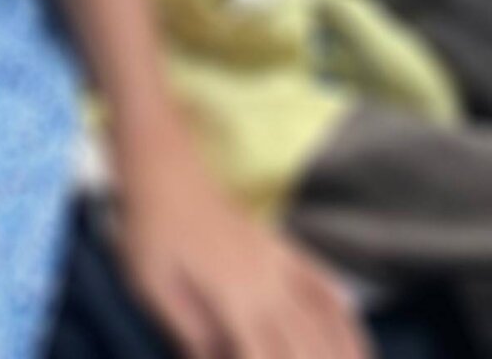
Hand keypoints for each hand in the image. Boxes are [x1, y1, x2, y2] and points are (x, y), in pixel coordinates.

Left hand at [106, 114, 369, 358]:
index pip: (266, 356)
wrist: (164, 167)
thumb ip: (189, 332)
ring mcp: (280, 264)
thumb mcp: (153, 285)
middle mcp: (268, 284)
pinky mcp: (281, 250)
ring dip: (342, 352)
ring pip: (326, 321)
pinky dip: (347, 319)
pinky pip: (325, 286)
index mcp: (234, 297)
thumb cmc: (150, 228)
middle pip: (305, 346)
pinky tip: (358, 341)